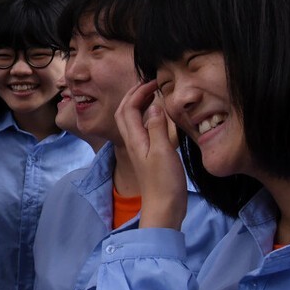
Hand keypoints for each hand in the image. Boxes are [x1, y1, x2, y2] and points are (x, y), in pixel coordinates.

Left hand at [115, 80, 186, 228]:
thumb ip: (156, 127)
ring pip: (132, 120)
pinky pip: (143, 129)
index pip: (129, 108)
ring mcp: (140, 149)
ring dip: (139, 104)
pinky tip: (159, 117)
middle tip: (149, 83)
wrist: (164, 208)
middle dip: (134, 94)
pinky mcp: (148, 155)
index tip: (153, 81)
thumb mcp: (162, 151)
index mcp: (134, 139)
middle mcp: (134, 142)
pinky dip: (147, 116)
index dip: (138, 92)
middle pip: (125, 112)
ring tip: (153, 94)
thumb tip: (153, 104)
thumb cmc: (164, 182)